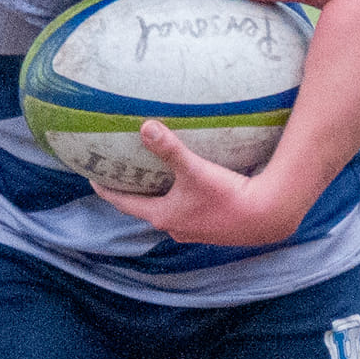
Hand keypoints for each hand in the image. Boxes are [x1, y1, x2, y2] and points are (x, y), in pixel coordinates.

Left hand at [92, 122, 308, 244]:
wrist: (266, 216)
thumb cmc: (228, 195)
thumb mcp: (195, 169)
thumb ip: (169, 149)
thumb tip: (145, 127)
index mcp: (163, 216)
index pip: (124, 203)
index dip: (107, 190)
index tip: (93, 178)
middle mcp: (175, 228)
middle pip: (144, 209)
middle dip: (133, 192)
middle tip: (123, 174)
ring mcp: (195, 231)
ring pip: (168, 212)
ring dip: (158, 198)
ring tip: (154, 180)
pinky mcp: (213, 230)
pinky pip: (188, 213)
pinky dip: (180, 201)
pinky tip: (189, 189)